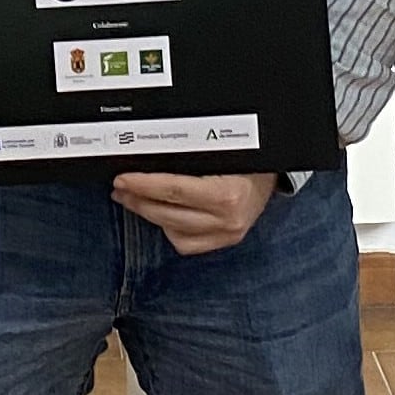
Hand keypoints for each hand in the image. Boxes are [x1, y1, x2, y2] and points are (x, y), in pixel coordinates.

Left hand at [111, 169, 277, 254]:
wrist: (274, 176)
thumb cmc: (249, 160)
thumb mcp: (222, 151)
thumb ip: (189, 157)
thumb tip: (150, 156)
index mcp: (228, 194)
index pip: (174, 189)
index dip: (143, 185)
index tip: (123, 179)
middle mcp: (228, 219)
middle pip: (168, 212)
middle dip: (138, 199)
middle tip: (120, 187)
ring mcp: (226, 234)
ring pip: (172, 229)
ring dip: (148, 213)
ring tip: (132, 199)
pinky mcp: (223, 242)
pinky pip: (185, 243)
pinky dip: (169, 229)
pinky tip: (160, 215)